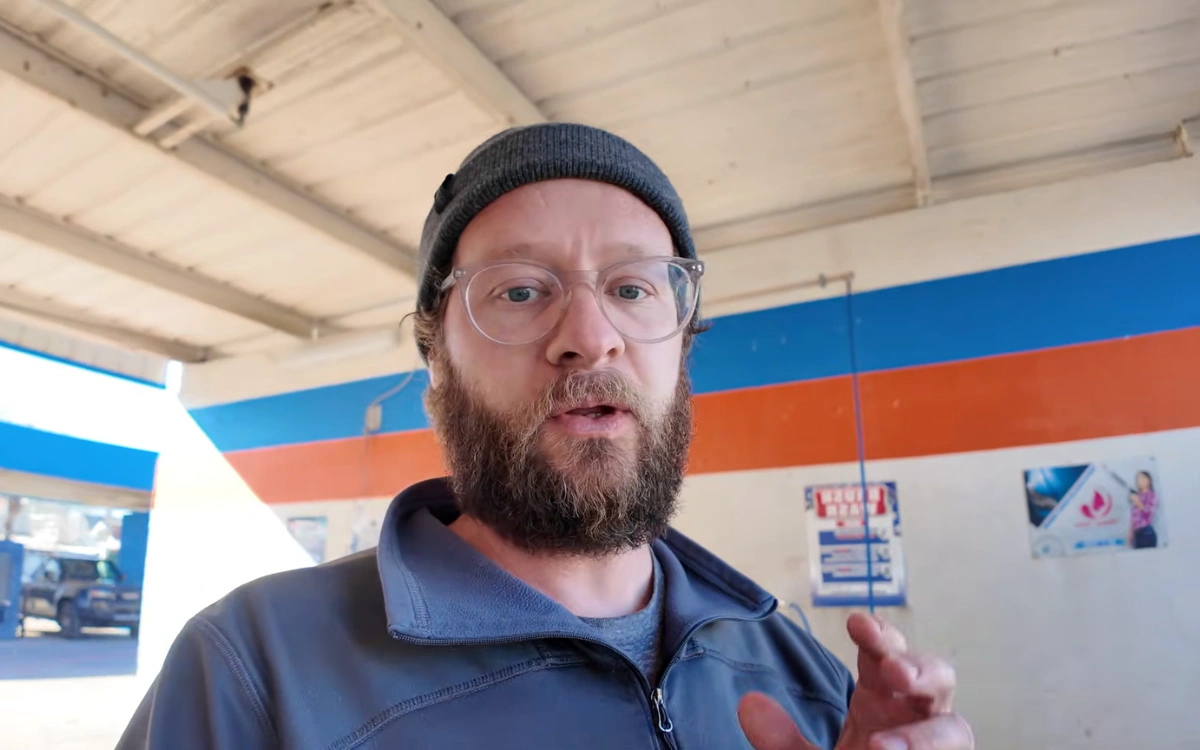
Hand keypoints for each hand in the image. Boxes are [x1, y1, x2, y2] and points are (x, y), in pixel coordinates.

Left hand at [738, 613, 972, 749]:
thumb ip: (779, 738)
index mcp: (882, 697)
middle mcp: (915, 716)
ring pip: (956, 728)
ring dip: (930, 735)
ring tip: (889, 745)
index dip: (878, 635)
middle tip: (895, 670)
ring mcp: (934, 745)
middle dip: (920, 667)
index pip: (885, 653)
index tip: (857, 623)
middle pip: (935, 676)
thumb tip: (748, 704)